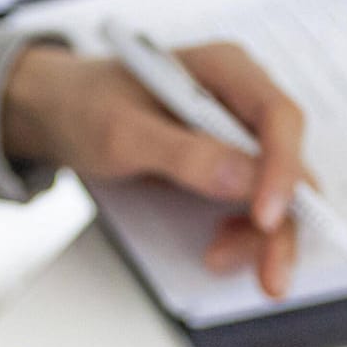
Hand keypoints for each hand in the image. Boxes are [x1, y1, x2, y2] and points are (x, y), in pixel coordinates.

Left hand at [2, 42, 306, 297]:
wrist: (58, 111)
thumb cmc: (84, 105)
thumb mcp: (120, 130)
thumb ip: (182, 153)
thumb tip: (243, 179)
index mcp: (226, 70)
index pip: (279, 117)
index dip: (282, 170)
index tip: (265, 218)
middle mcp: (241, 100)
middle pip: (288, 162)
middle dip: (283, 222)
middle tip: (271, 276)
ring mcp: (236, 135)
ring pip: (278, 192)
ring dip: (262, 237)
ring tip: (218, 260)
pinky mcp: (226, 165)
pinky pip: (253, 204)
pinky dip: (244, 234)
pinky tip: (218, 249)